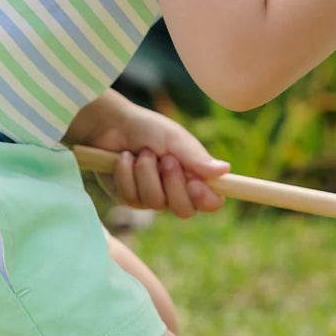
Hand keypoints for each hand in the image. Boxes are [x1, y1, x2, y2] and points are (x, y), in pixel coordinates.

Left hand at [69, 92, 230, 216]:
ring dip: (147, 172)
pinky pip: (131, 197)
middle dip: (173, 184)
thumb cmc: (147, 128)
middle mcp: (175, 191)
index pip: (211, 202)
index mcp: (194, 176)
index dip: (206, 199)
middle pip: (184, 210)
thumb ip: (196, 157)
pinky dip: (127, 173)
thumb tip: (225, 170)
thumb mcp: (174, 138)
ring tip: (141, 153)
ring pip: (155, 202)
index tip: (195, 184)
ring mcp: (151, 197)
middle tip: (165, 159)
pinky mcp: (128, 198)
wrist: (110, 125)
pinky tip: (124, 158)